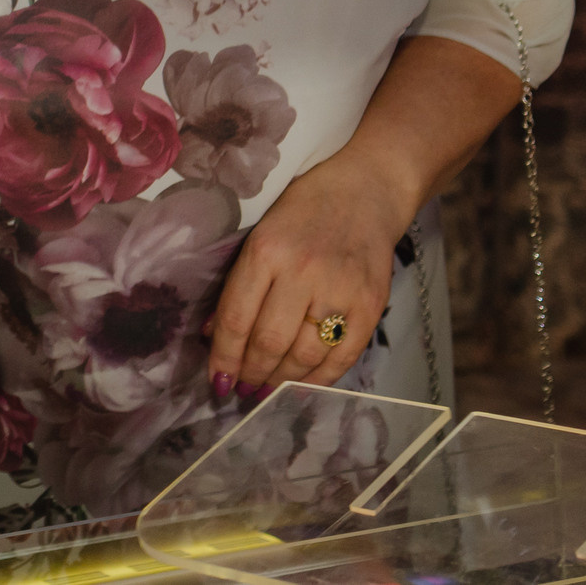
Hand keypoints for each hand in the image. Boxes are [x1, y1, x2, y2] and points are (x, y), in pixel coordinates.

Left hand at [206, 151, 404, 398]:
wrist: (366, 192)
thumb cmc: (303, 210)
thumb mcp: (259, 235)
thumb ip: (239, 284)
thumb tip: (214, 334)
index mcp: (266, 251)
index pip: (237, 318)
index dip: (224, 357)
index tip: (216, 381)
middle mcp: (302, 272)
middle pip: (269, 342)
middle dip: (251, 374)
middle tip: (241, 392)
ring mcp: (340, 290)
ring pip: (304, 355)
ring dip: (281, 381)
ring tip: (266, 392)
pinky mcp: (371, 305)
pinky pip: (342, 356)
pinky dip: (319, 379)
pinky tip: (301, 387)